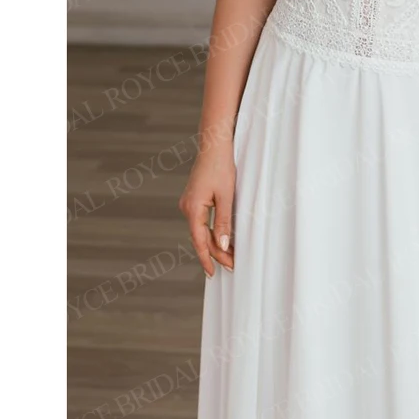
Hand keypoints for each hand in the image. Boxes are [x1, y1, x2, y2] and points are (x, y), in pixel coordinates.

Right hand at [179, 143, 235, 277]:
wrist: (214, 145)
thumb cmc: (221, 167)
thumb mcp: (226, 195)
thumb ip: (224, 221)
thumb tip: (222, 244)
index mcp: (192, 208)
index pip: (199, 241)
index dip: (207, 258)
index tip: (213, 273)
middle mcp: (187, 207)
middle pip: (200, 237)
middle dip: (215, 252)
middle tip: (231, 265)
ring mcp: (189, 203)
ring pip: (200, 229)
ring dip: (214, 242)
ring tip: (228, 256)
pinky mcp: (194, 198)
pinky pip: (201, 220)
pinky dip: (210, 230)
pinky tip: (220, 237)